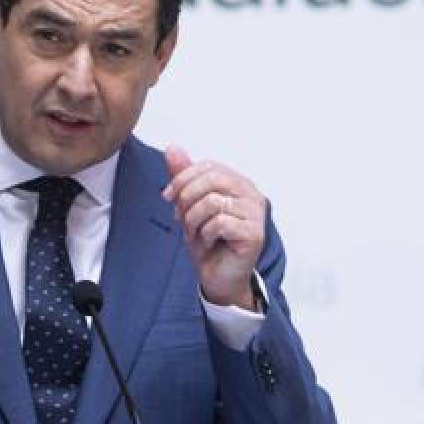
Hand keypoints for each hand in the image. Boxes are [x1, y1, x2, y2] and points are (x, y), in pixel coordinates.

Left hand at [161, 145, 266, 310]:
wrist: (217, 276)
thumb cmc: (207, 241)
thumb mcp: (189, 205)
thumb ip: (184, 177)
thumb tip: (172, 147)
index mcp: (238, 183)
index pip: (209, 166)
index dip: (183, 178)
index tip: (167, 197)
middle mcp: (252, 194)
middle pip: (212, 179)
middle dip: (187, 199)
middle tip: (181, 218)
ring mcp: (256, 214)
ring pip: (213, 202)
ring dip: (194, 220)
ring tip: (196, 233)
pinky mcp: (255, 234)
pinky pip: (220, 223)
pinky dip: (206, 234)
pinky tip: (209, 242)